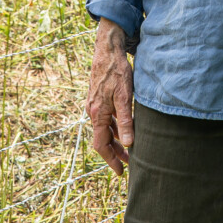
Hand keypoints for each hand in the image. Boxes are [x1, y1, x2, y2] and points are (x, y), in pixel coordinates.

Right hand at [86, 20, 134, 175]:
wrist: (107, 50)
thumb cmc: (116, 71)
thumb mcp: (124, 96)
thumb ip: (126, 121)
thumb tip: (129, 144)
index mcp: (97, 114)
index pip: (101, 145)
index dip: (110, 160)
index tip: (120, 172)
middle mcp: (93, 111)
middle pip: (102, 139)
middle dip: (115, 153)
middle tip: (128, 164)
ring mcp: (95, 104)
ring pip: (105, 129)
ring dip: (116, 140)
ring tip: (130, 149)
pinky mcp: (99, 98)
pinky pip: (106, 119)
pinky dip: (115, 127)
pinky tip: (125, 128)